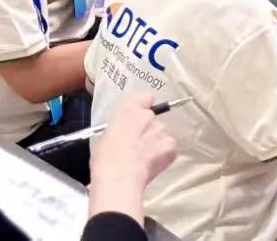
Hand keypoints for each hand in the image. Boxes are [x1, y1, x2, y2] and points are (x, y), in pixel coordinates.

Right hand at [89, 93, 177, 221]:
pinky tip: (151, 166)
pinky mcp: (171, 145)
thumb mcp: (105, 137)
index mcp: (129, 111)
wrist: (119, 176)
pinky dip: (163, 156)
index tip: (141, 115)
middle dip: (148, 131)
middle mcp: (148, 116)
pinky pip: (169, 149)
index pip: (145, 98)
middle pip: (153, 120)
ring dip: (156, 144)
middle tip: (138, 146)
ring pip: (161, 135)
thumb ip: (120, 129)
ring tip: (143, 160)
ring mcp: (162, 130)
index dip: (144, 106)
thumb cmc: (105, 159)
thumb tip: (124, 136)